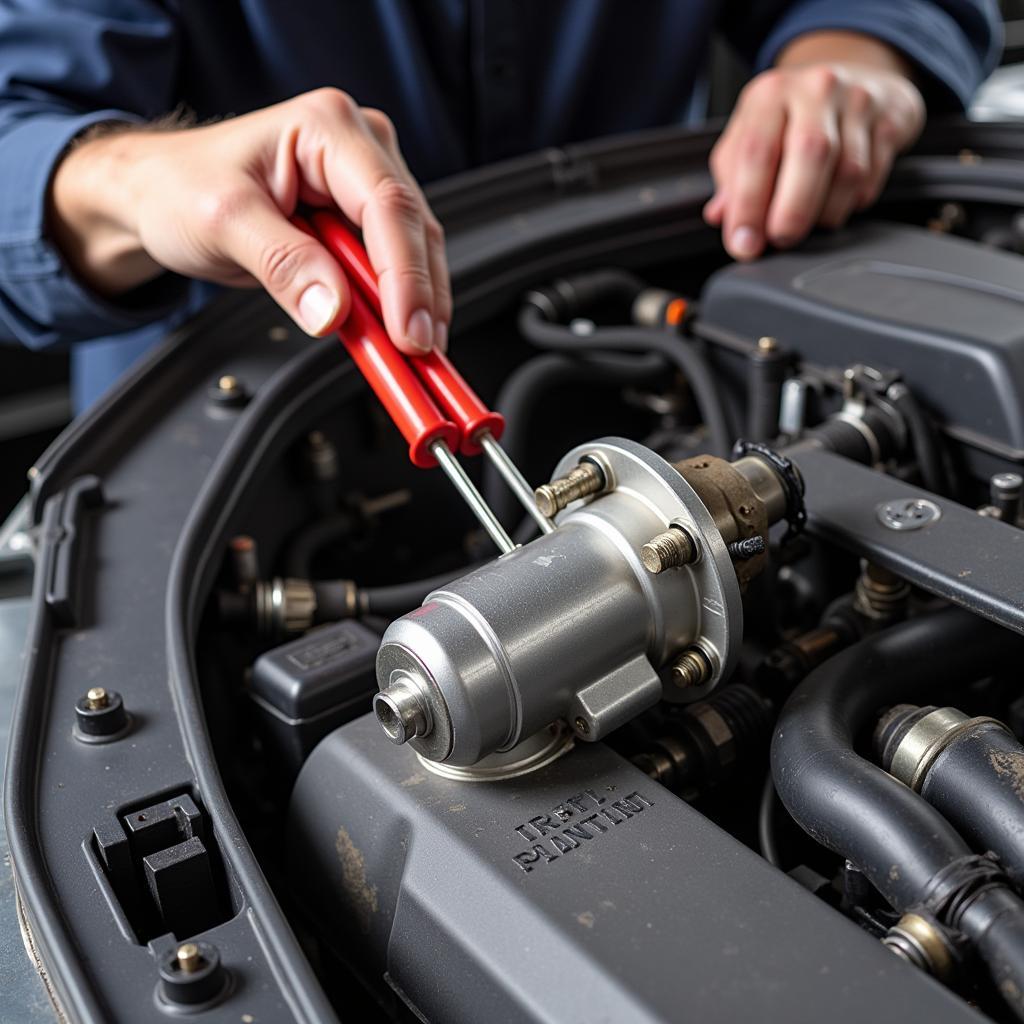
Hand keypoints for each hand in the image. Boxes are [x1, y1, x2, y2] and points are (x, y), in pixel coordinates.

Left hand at [50, 89, 449, 351]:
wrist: (156, 193)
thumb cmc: (178, 188)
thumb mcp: (221, 223)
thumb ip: (282, 264)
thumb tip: (333, 310)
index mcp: (326, 127)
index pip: (387, 205)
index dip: (406, 275)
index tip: (409, 331)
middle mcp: (358, 147)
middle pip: (414, 228)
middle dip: (422, 297)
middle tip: (420, 354)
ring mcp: (363, 183)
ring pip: (416, 250)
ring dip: (418, 305)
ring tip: (413, 354)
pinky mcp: (360, 219)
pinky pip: (395, 265)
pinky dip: (399, 305)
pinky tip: (397, 335)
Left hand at [704, 55, 924, 261]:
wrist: (854, 76)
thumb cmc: (791, 116)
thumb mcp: (750, 134)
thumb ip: (732, 177)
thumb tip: (722, 218)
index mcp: (771, 93)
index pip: (756, 152)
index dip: (747, 205)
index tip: (744, 243)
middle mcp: (816, 90)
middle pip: (810, 154)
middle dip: (792, 211)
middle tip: (780, 239)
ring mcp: (858, 101)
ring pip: (848, 172)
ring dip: (823, 213)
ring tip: (807, 222)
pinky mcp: (891, 120)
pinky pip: (872, 178)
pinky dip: (851, 203)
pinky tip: (835, 203)